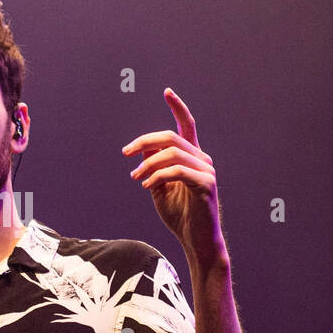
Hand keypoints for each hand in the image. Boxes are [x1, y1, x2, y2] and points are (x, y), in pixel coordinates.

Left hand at [122, 88, 227, 268]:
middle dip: (144, 141)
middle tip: (125, 153)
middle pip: (171, 137)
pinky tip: (147, 186)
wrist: (196, 241)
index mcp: (192, 158)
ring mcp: (207, 171)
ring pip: (172, 153)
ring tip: (136, 178)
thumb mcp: (160, 188)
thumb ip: (153, 167)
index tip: (166, 92)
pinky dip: (158, 175)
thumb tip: (143, 150)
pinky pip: (178, 171)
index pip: (187, 126)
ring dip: (148, 163)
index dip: (178, 107)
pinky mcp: (206, 185)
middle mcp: (202, 160)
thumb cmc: (180, 216)